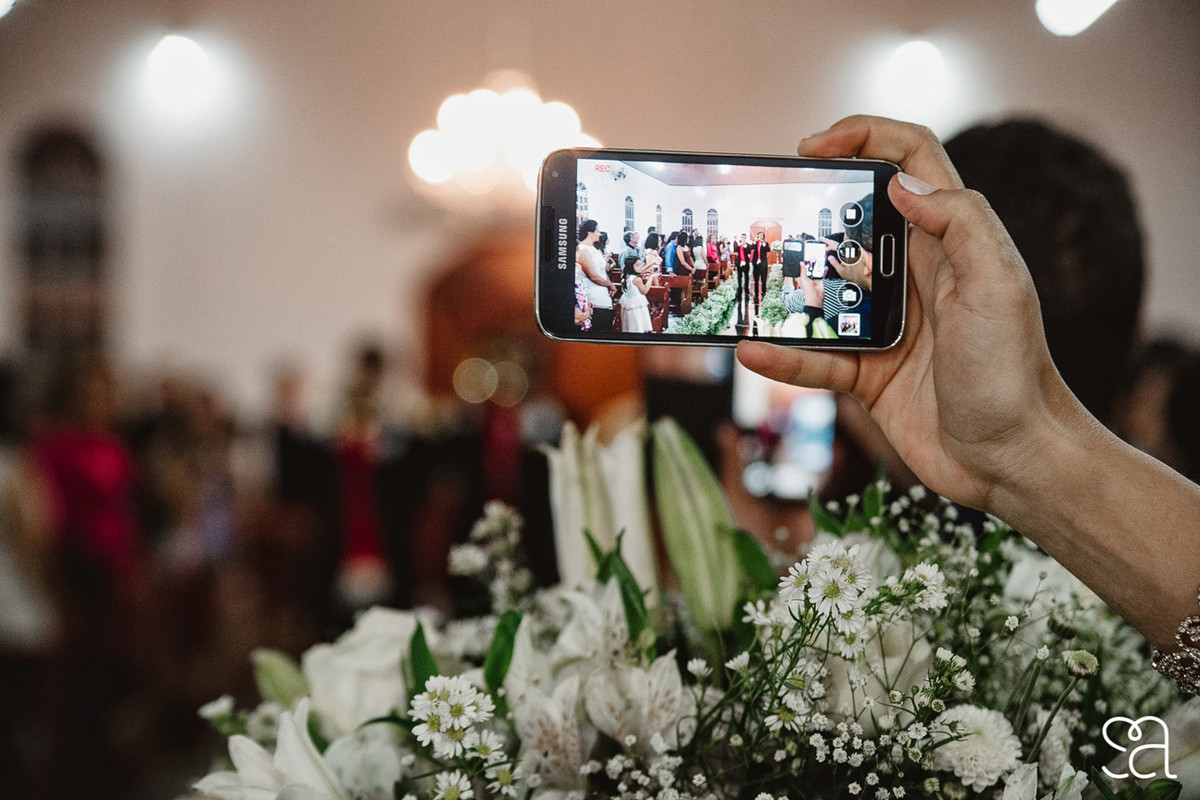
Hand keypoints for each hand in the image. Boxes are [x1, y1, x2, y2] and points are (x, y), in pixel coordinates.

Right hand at [737, 115, 1080, 512]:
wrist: (1011, 460)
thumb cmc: (1013, 371)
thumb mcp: (998, 284)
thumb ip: (959, 222)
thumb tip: (900, 181)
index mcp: (950, 242)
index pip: (909, 161)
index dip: (864, 136)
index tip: (812, 145)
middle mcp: (915, 276)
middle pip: (853, 220)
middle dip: (809, 208)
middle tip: (767, 208)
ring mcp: (886, 325)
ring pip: (822, 290)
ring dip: (785, 284)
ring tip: (748, 277)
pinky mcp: (867, 374)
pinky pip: (814, 358)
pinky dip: (783, 358)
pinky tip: (754, 351)